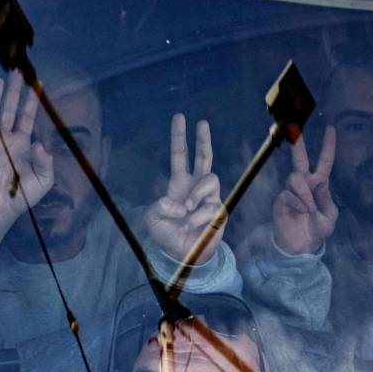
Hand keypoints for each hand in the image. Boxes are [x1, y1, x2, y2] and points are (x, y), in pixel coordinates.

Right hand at [0, 71, 53, 259]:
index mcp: (22, 143)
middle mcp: (5, 139)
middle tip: (17, 71)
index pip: (27, 117)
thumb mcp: (43, 180)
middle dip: (12, 91)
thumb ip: (46, 162)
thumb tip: (40, 144)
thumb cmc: (22, 196)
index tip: (38, 83)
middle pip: (8, 110)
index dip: (32, 101)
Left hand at [145, 114, 222, 261]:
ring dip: (196, 195)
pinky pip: (211, 206)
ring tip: (186, 211)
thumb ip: (158, 207)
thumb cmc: (167, 234)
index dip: (179, 137)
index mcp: (179, 183)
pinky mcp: (220, 210)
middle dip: (202, 139)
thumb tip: (177, 202)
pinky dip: (198, 217)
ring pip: (210, 180)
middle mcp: (196, 186)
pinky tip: (192, 226)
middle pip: (204, 156)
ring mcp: (210, 197)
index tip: (179, 117)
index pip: (180, 155)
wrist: (183, 254)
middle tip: (201, 122)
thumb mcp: (152, 219)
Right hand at [273, 127, 337, 254]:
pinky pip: (289, 194)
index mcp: (319, 184)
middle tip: (294, 129)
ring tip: (308, 209)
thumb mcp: (330, 215)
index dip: (328, 146)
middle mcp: (304, 184)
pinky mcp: (281, 200)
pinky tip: (301, 212)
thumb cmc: (318, 229)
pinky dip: (298, 203)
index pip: (324, 161)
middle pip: (300, 160)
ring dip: (304, 193)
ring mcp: (290, 191)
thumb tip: (318, 181)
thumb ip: (326, 198)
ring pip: (295, 179)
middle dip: (298, 145)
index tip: (331, 129)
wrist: (302, 246)